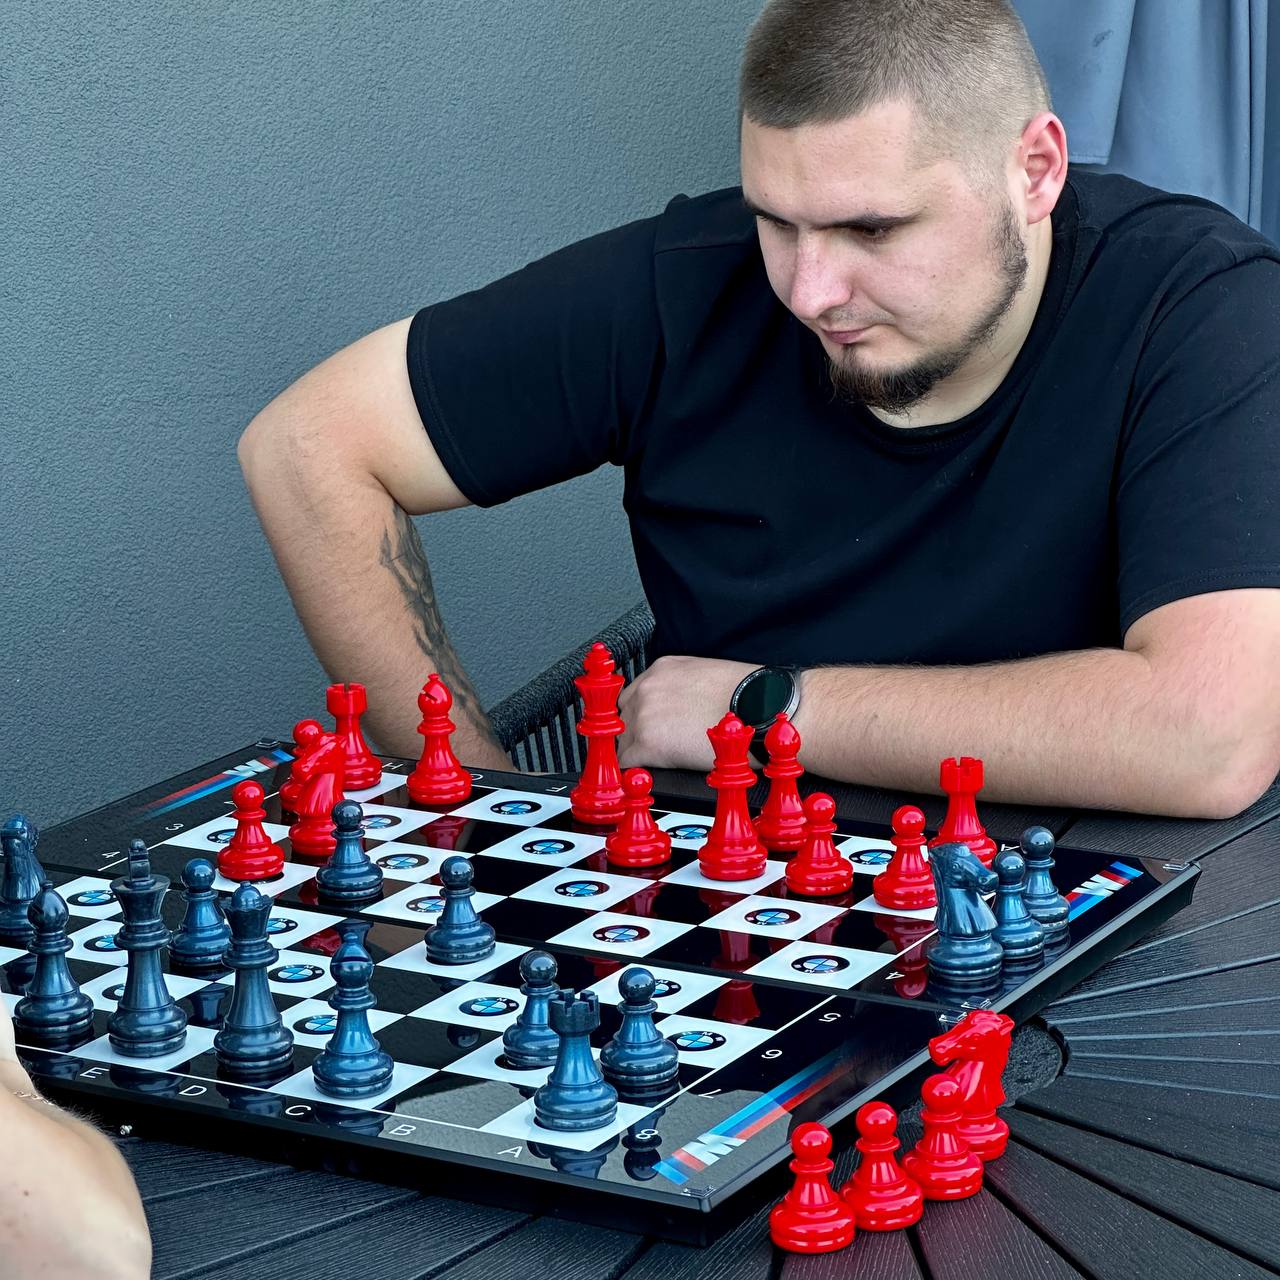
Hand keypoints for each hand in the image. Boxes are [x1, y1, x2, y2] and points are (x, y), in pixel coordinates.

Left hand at [617, 655, 756, 771]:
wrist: (761, 712)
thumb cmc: (748, 697)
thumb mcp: (707, 676)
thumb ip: (682, 686)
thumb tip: (679, 705)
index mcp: (663, 669)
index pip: (634, 694)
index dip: (642, 713)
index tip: (650, 725)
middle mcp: (648, 688)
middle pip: (624, 715)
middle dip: (637, 730)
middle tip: (657, 744)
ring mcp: (644, 714)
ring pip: (622, 739)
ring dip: (638, 751)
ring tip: (659, 761)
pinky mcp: (648, 743)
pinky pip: (626, 761)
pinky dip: (636, 769)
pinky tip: (652, 771)